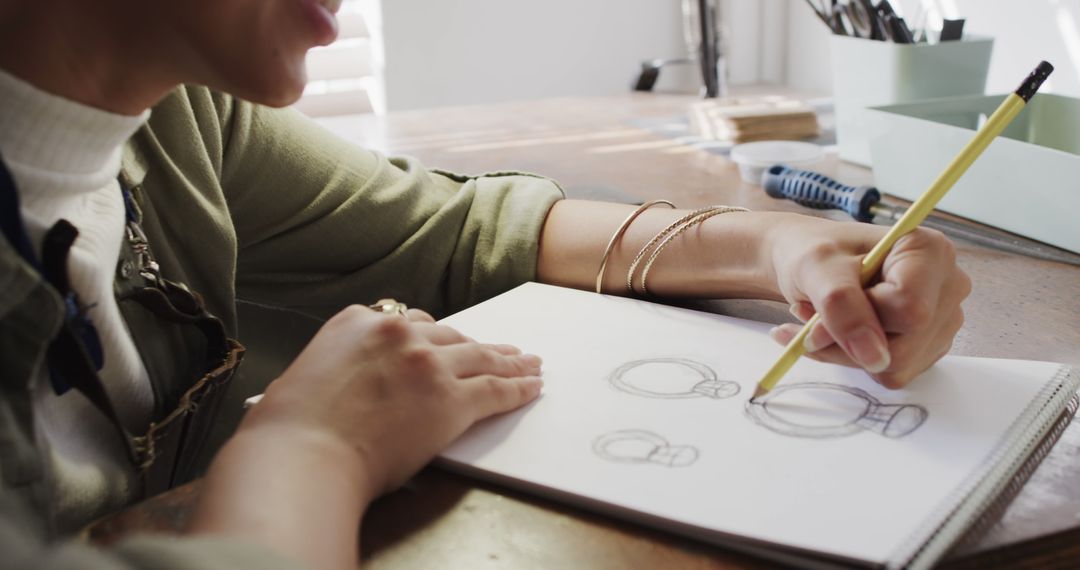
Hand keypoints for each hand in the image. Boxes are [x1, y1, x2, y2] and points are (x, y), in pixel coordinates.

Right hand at [240, 304, 542, 498]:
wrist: (303, 454)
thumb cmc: (290, 429)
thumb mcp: (304, 374)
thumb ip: (336, 365)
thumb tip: (338, 382)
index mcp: (357, 322)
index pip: (408, 322)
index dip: (431, 336)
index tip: (445, 342)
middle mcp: (397, 334)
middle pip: (449, 336)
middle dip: (475, 344)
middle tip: (500, 349)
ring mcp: (427, 363)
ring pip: (479, 356)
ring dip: (508, 360)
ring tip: (527, 364)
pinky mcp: (451, 398)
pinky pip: (495, 389)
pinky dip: (517, 388)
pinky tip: (531, 387)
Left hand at [767, 214, 970, 387]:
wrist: (807, 261)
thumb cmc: (813, 253)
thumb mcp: (814, 267)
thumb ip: (840, 304)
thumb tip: (873, 356)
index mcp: (931, 251)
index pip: (910, 310)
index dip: (862, 317)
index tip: (825, 301)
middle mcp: (946, 285)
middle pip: (905, 346)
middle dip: (847, 341)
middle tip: (811, 316)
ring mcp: (941, 319)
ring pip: (896, 366)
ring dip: (846, 351)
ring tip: (824, 320)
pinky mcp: (926, 346)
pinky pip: (892, 374)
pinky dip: (855, 360)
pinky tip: (842, 331)